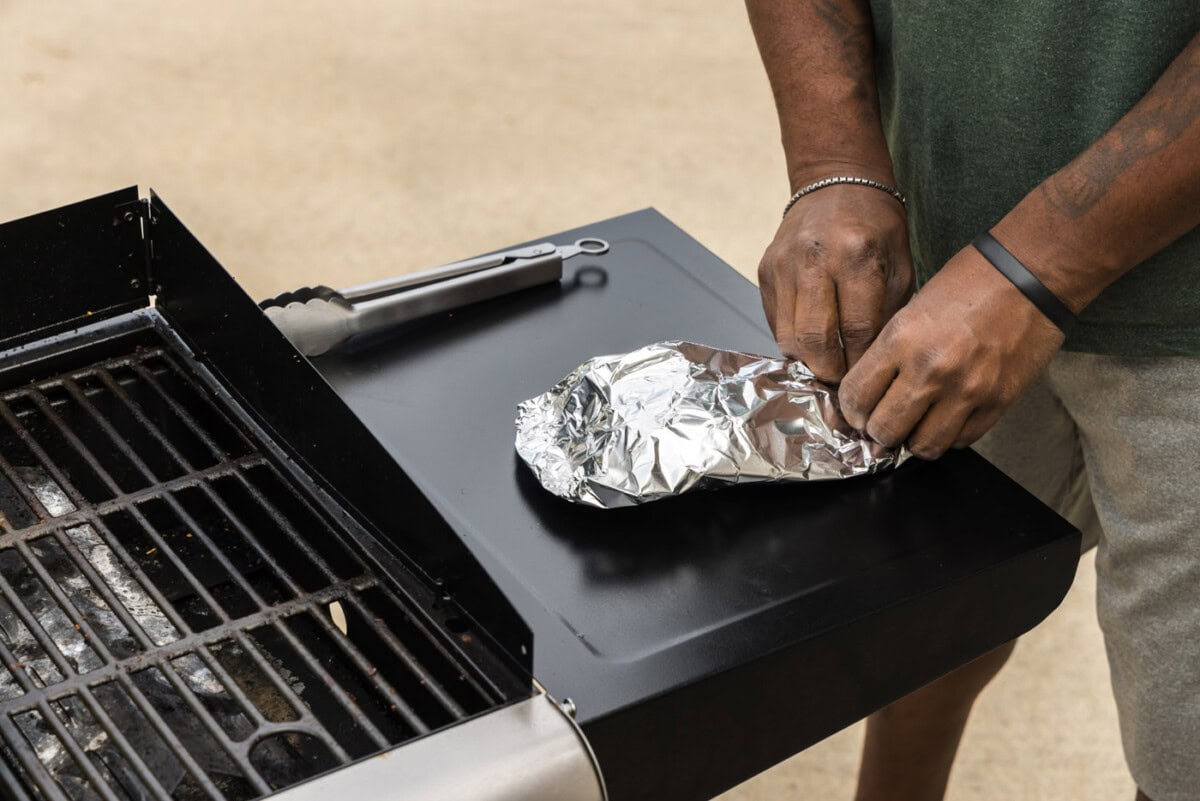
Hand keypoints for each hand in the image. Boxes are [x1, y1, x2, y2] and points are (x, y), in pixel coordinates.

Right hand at [758, 184, 913, 382]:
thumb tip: (874, 364)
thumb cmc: (876, 226)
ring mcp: (783, 265)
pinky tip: (811, 340)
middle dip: (829, 371)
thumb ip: (888, 313)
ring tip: (827, 364)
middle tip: (842, 381)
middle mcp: (814, 259)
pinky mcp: (765, 271)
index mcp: (856, 255)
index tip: (867, 380)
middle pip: (814, 340)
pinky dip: (792, 338)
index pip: (856, 330)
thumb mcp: (900, 264)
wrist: (836, 183)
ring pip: (788, 337)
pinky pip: (775, 321)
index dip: (860, 364)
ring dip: (808, 359)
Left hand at [838, 245, 1065, 458]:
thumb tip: (869, 389)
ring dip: (913, 439)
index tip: (858, 408)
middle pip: (884, 431)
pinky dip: (949, 435)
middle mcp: (931, 370)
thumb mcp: (912, 307)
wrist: (1032, 276)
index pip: (856, 396)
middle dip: (878, 429)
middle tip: (884, 419)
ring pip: (922, 447)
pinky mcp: (997, 403)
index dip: (851, 408)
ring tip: (916, 422)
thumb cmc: (970, 282)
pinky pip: (960, 441)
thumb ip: (889, 351)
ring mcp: (966, 391)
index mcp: (902, 339)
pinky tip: (947, 416)